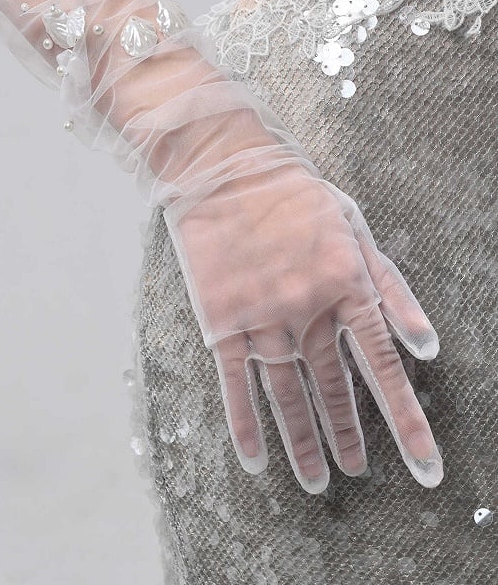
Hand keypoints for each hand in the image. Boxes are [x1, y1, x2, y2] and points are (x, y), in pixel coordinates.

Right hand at [163, 155, 442, 493]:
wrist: (223, 167)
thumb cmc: (294, 193)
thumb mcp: (355, 228)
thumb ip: (392, 288)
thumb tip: (429, 346)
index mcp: (347, 286)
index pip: (384, 369)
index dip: (407, 422)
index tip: (426, 467)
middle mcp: (308, 311)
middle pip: (335, 390)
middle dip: (349, 437)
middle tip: (358, 472)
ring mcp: (261, 319)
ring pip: (288, 398)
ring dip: (304, 443)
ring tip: (316, 483)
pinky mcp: (221, 321)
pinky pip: (235, 385)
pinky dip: (246, 426)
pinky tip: (256, 460)